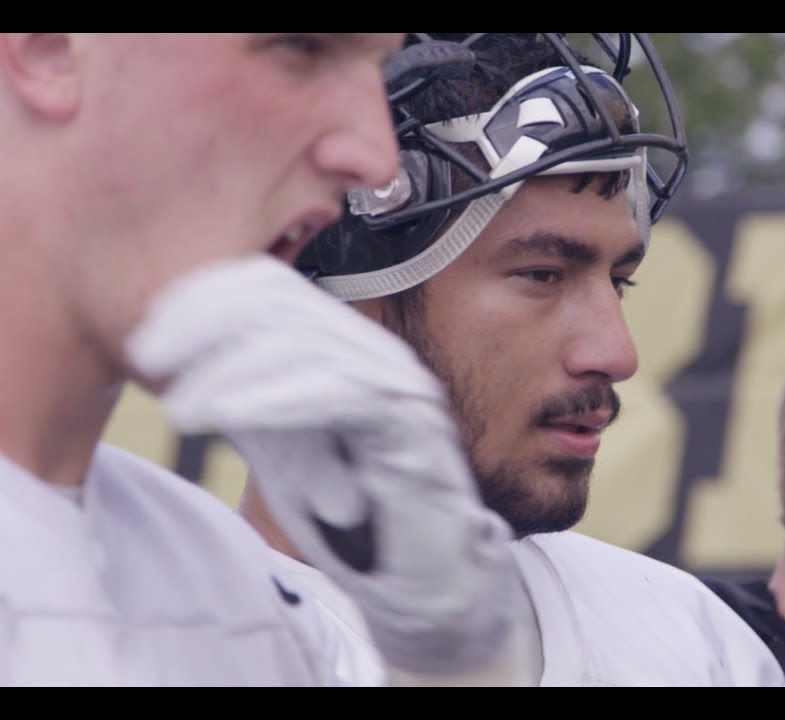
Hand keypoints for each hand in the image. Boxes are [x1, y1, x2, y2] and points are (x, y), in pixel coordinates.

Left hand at [125, 255, 521, 675]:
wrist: (419, 579)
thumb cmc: (350, 520)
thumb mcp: (281, 447)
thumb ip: (244, 399)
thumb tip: (177, 357)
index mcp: (347, 348)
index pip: (271, 284)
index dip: (201, 300)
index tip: (145, 342)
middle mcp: (377, 353)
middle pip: (283, 301)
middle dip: (203, 326)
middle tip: (146, 363)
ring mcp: (400, 384)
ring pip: (305, 343)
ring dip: (227, 371)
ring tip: (179, 410)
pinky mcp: (413, 425)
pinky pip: (340, 391)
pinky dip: (274, 399)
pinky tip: (226, 417)